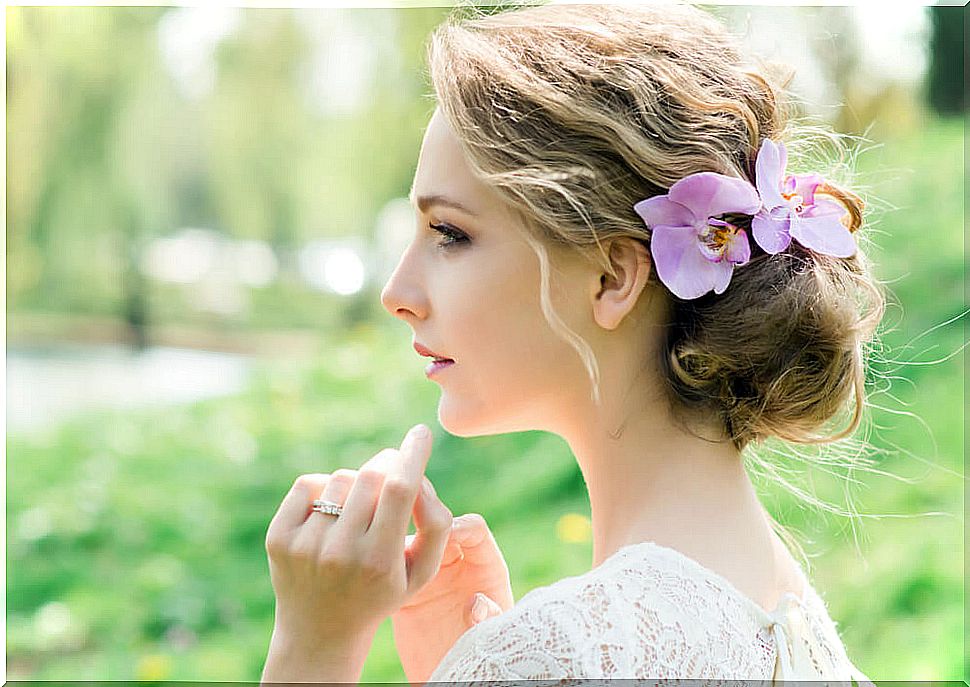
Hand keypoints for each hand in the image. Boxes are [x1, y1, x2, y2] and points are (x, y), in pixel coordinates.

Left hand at [262, 424, 452, 680]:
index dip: (412, 455)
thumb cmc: (382, 591)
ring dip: (355, 484)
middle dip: (387, 464)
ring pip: (340, 478)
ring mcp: (305, 546)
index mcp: (379, 561)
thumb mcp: (421, 572)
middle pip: (370, 477)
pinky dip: (323, 488)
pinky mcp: (279, 538)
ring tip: (357, 512)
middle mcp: (339, 553)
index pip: (399, 490)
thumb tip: (420, 476)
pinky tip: (330, 513)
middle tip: (394, 472)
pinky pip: (307, 484)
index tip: (421, 433)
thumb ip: (436, 525)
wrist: (321, 632)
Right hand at [391, 512, 513, 683]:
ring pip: (409, 537)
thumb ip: (489, 618)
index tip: (440, 530)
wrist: (450, 675)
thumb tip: (477, 604)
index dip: (457, 524)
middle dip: (421, 513)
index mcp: (484, 566)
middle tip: (400, 512)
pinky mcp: (401, 584)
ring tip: (375, 529)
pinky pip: (389, 559)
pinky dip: (376, 550)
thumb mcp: (489, 638)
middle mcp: (455, 560)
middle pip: (437, 523)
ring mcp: (427, 570)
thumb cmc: (480, 656)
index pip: (473, 528)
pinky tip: (360, 547)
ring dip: (393, 527)